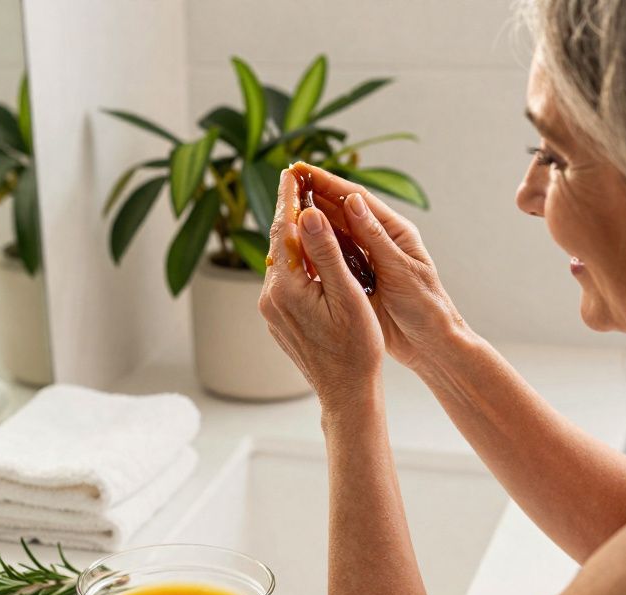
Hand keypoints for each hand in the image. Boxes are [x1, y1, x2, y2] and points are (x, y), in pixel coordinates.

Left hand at [258, 164, 384, 410]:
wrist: (346, 393)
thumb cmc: (356, 349)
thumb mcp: (347, 296)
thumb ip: (325, 253)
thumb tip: (306, 215)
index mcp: (286, 288)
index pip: (285, 230)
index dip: (290, 197)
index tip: (292, 170)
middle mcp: (270, 297)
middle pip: (279, 243)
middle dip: (289, 210)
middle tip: (296, 178)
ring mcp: (272, 310)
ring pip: (282, 262)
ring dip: (293, 235)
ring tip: (304, 205)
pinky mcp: (279, 319)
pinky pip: (286, 280)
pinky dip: (297, 260)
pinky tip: (309, 250)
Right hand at [295, 163, 465, 373]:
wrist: (430, 344)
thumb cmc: (426, 306)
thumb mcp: (401, 270)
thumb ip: (376, 238)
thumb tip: (352, 202)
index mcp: (394, 231)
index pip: (356, 199)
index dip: (328, 183)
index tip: (302, 170)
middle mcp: (377, 241)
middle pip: (340, 213)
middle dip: (313, 196)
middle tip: (286, 182)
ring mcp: (365, 262)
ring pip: (332, 235)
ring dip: (310, 222)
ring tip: (283, 209)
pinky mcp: (355, 282)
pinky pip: (329, 261)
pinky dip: (312, 252)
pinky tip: (293, 247)